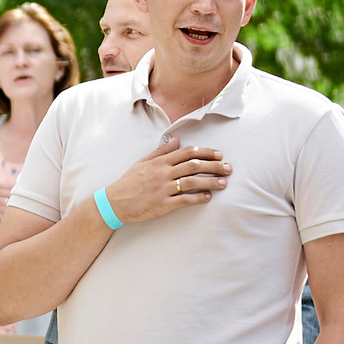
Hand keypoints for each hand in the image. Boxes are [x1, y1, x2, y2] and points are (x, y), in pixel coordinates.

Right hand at [100, 136, 230, 223]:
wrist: (114, 202)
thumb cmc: (129, 182)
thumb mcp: (143, 162)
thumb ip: (161, 150)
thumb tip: (177, 139)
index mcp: (159, 162)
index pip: (187, 153)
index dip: (206, 152)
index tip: (219, 154)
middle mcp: (163, 173)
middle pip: (194, 166)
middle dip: (214, 166)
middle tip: (228, 167)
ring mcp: (163, 189)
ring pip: (192, 182)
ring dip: (210, 182)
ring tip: (223, 183)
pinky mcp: (163, 204)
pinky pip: (184, 200)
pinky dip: (198, 198)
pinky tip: (207, 197)